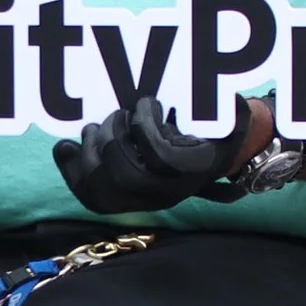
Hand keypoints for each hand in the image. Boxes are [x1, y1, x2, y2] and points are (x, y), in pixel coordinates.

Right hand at [52, 95, 250, 214]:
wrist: (242, 128)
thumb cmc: (192, 130)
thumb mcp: (151, 142)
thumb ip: (117, 147)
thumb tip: (69, 144)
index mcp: (145, 194)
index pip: (98, 200)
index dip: (73, 176)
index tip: (63, 145)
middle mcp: (160, 196)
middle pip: (107, 190)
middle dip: (93, 152)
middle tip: (100, 122)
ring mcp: (178, 185)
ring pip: (128, 174)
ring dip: (116, 136)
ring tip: (124, 113)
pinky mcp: (194, 168)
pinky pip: (156, 150)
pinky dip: (145, 121)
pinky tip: (150, 104)